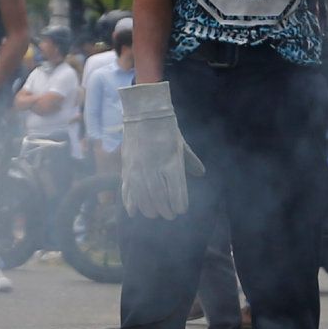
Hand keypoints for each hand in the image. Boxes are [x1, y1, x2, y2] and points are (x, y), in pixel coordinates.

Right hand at [122, 81, 191, 219]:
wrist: (144, 113)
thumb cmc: (166, 129)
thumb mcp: (182, 144)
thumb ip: (190, 161)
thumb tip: (200, 173)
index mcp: (172, 164)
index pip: (177, 194)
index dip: (179, 206)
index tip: (181, 210)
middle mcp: (155, 170)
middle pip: (160, 200)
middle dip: (166, 211)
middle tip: (169, 215)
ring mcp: (139, 170)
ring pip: (144, 199)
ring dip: (150, 210)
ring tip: (154, 213)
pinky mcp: (127, 168)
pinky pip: (127, 191)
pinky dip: (130, 204)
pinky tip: (133, 212)